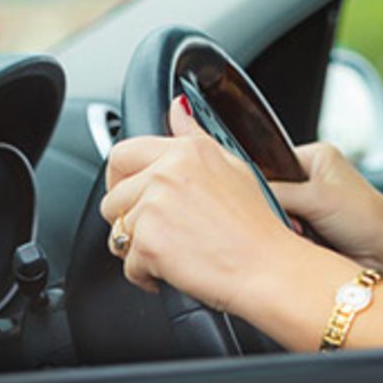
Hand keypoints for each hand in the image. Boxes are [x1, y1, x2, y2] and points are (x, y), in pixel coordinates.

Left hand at [99, 95, 305, 314]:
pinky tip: (178, 268)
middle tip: (161, 230)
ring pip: (118, 232)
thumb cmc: (258, 227)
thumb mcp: (235, 167)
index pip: (124, 153)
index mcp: (188, 151)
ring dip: (140, 248)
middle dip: (130, 218)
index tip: (135, 195)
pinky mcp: (147, 243)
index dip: (123, 179)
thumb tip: (178, 108)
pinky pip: (127, 264)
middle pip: (114, 197)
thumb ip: (196, 135)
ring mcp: (155, 207)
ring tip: (177, 251)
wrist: (269, 268)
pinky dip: (147, 274)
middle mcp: (168, 173)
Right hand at [268, 141, 382, 264]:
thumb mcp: (316, 198)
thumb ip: (275, 192)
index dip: (263, 185)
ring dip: (285, 228)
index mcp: (315, 156)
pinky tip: (305, 244)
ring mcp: (310, 204)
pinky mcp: (310, 228)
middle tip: (294, 221)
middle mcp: (312, 177)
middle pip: (271, 193)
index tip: (265, 201)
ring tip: (304, 233)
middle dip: (278, 211)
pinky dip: (291, 241)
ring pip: (276, 216)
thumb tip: (242, 195)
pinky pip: (284, 233)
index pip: (270, 164)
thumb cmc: (367, 218)